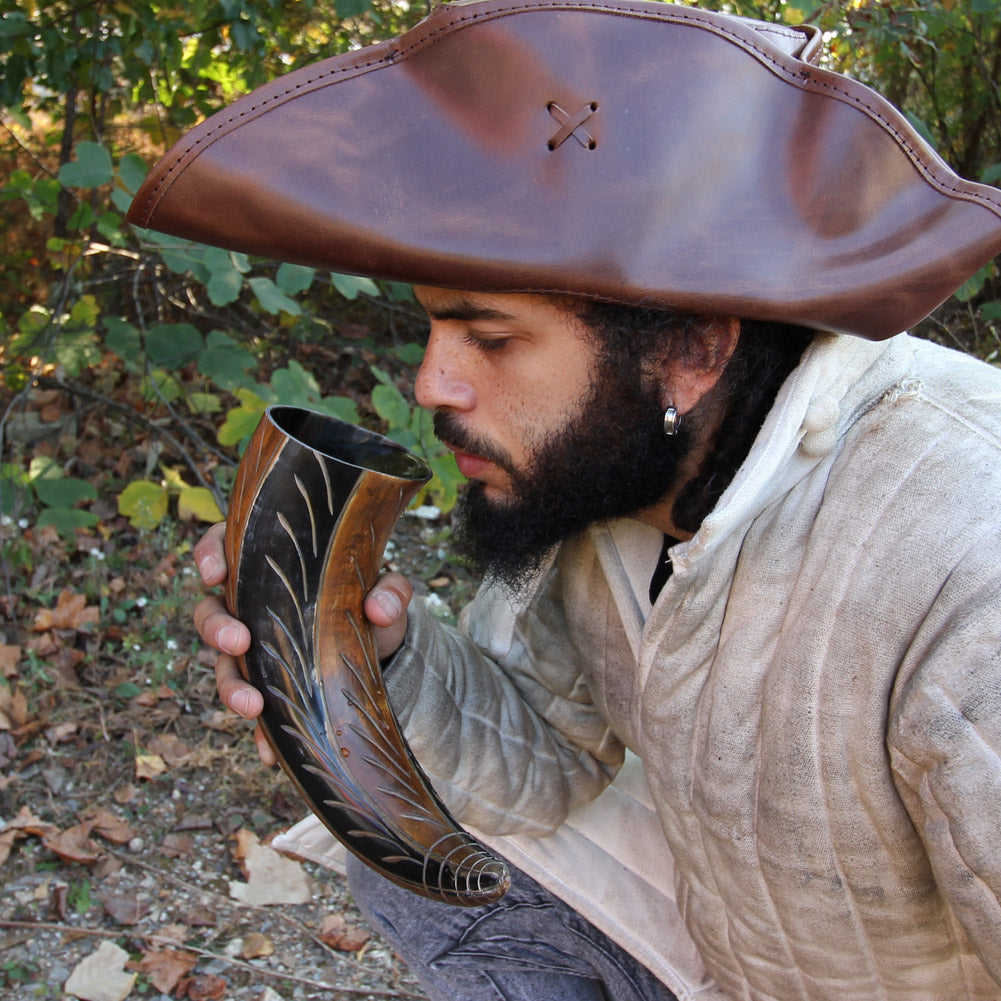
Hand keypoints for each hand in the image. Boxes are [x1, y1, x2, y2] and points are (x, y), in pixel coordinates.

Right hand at [192, 521, 413, 764]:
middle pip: (211, 611)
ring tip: (253, 706)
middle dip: (216, 627)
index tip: (214, 573)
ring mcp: (254, 651)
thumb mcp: (387, 593)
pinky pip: (253, 711)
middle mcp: (252, 607)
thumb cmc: (371, 605)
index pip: (225, 546)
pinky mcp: (267, 689)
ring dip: (230, 686)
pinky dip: (259, 733)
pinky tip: (269, 752)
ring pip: (223, 665)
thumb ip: (390, 592)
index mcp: (271, 567)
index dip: (209, 554)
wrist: (383, 654)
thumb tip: (379, 608)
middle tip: (238, 642)